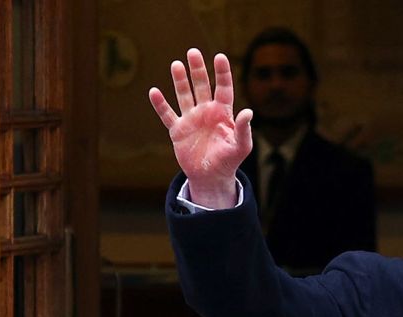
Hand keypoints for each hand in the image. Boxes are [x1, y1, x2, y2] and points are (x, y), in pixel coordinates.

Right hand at [147, 48, 252, 208]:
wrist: (211, 178)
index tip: (220, 56)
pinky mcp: (177, 131)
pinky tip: (154, 92)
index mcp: (223, 113)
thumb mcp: (241, 147)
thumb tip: (248, 112)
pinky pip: (167, 115)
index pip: (223, 88)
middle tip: (193, 52)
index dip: (222, 73)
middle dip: (197, 70)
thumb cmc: (229, 161)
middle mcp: (206, 112)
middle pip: (201, 86)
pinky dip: (160, 104)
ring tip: (176, 64)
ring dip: (180, 81)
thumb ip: (244, 129)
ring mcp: (191, 119)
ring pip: (184, 95)